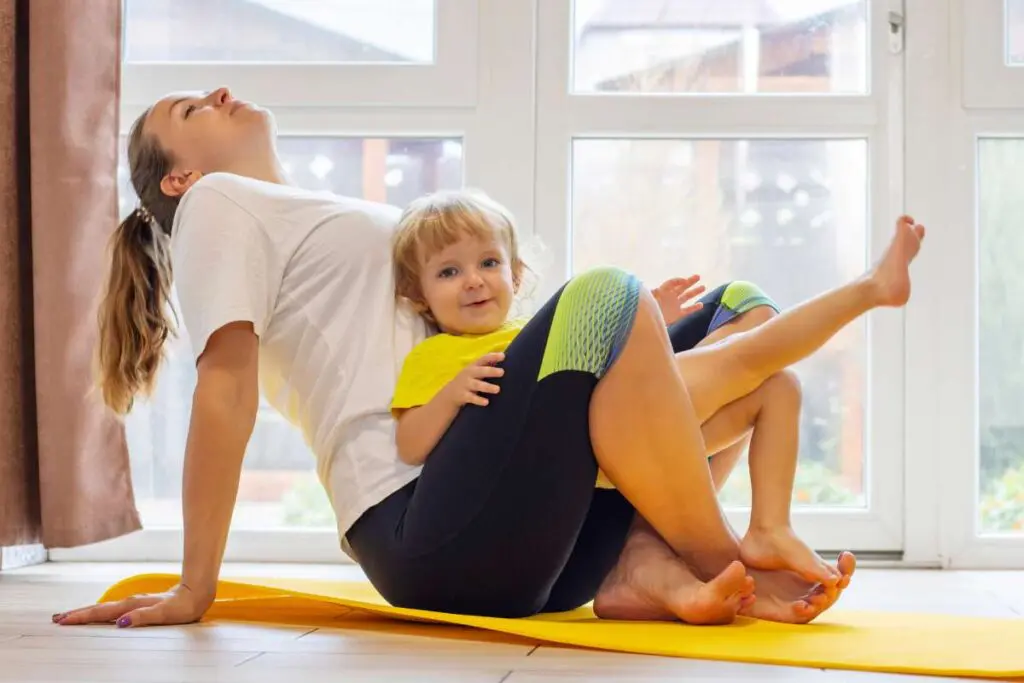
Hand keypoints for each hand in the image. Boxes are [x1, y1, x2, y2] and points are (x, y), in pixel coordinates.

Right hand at [52, 583, 212, 628]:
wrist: (196, 594)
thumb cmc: (182, 607)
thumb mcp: (164, 615)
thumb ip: (142, 617)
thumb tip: (120, 623)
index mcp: (132, 606)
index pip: (102, 613)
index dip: (82, 617)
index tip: (63, 620)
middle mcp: (130, 603)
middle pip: (98, 609)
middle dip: (78, 614)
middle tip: (57, 619)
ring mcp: (133, 603)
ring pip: (104, 608)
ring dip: (86, 612)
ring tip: (69, 616)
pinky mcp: (138, 605)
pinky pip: (113, 610)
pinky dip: (100, 612)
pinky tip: (96, 615)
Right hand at [444, 352, 504, 406]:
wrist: (449, 394)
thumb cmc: (469, 380)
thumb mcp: (475, 371)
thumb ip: (487, 365)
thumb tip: (504, 356)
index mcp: (473, 366)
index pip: (483, 359)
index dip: (493, 357)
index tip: (503, 356)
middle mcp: (469, 374)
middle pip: (480, 371)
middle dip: (491, 371)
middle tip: (502, 372)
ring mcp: (465, 385)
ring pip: (477, 385)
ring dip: (487, 387)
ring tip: (497, 389)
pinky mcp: (463, 396)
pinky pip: (471, 398)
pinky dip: (478, 400)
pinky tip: (486, 402)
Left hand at [652, 275, 705, 324]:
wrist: (647, 322)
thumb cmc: (646, 309)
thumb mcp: (647, 299)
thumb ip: (651, 294)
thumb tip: (653, 289)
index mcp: (662, 292)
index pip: (671, 283)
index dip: (678, 281)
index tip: (684, 280)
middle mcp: (670, 297)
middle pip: (681, 287)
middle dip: (689, 281)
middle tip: (698, 276)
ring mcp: (674, 305)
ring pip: (686, 297)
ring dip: (695, 292)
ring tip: (703, 287)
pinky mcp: (677, 315)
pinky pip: (687, 310)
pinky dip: (694, 308)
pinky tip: (701, 305)